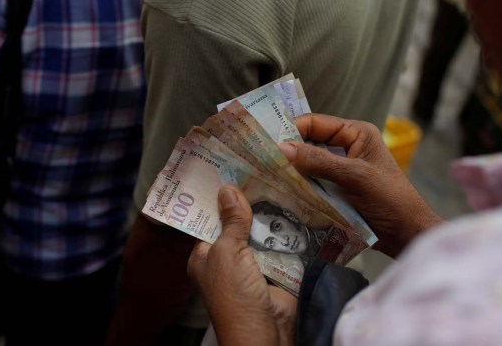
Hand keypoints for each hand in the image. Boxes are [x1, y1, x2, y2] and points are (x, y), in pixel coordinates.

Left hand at [187, 186, 296, 345]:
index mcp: (205, 256)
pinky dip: (287, 231)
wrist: (266, 332)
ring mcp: (253, 263)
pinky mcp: (276, 268)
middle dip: (249, 203)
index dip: (220, 198)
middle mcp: (228, 258)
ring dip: (270, 215)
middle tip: (261, 171)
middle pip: (238, 224)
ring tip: (280, 181)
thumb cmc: (234, 295)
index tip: (231, 171)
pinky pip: (280, 244)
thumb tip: (228, 189)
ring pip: (261, 232)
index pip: (210, 220)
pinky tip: (295, 206)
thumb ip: (231, 222)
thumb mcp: (227, 253)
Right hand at [279, 114, 441, 257]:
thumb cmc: (389, 199)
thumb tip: (281, 148)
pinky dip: (299, 187)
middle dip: (288, 151)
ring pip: (308, 165)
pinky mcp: (337, 190)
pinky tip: (281, 192)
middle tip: (259, 160)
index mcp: (356, 134)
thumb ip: (319, 161)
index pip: (315, 123)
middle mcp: (347, 147)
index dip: (290, 130)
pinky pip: (313, 183)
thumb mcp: (354, 176)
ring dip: (291, 171)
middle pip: (309, 143)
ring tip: (264, 176)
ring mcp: (341, 170)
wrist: (406, 234)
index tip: (265, 142)